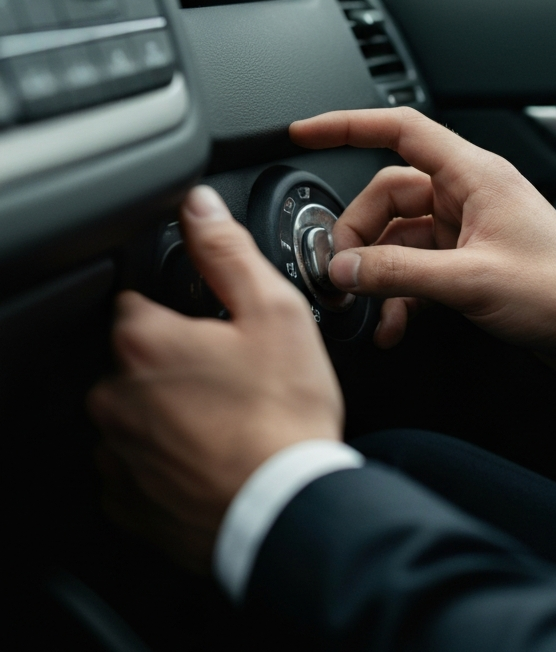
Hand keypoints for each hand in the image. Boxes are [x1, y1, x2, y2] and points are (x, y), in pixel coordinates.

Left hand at [87, 185, 342, 571]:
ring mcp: (115, 453)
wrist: (283, 509)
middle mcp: (113, 396)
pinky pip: (138, 462)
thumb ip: (227, 251)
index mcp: (143, 342)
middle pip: (135, 357)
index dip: (178, 307)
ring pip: (136, 410)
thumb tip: (199, 204)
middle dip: (175, 359)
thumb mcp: (273, 312)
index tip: (213, 325)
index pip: (135, 300)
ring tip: (228, 417)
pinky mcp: (125, 500)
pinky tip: (213, 452)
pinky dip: (167, 455)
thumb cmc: (282, 413)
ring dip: (169, 408)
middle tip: (232, 373)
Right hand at [289, 109, 555, 388]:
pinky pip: (416, 268)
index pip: (400, 130)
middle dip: (359, 233)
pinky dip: (399, 293)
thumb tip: (345, 267)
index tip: (305, 134)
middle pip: (388, 195)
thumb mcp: (470, 281)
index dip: (348, 126)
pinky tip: (392, 323)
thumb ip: (399, 273)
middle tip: (344, 271)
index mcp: (474, 176)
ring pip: (399, 237)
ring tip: (367, 306)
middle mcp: (469, 196)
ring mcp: (468, 230)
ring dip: (378, 272)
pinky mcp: (470, 263)